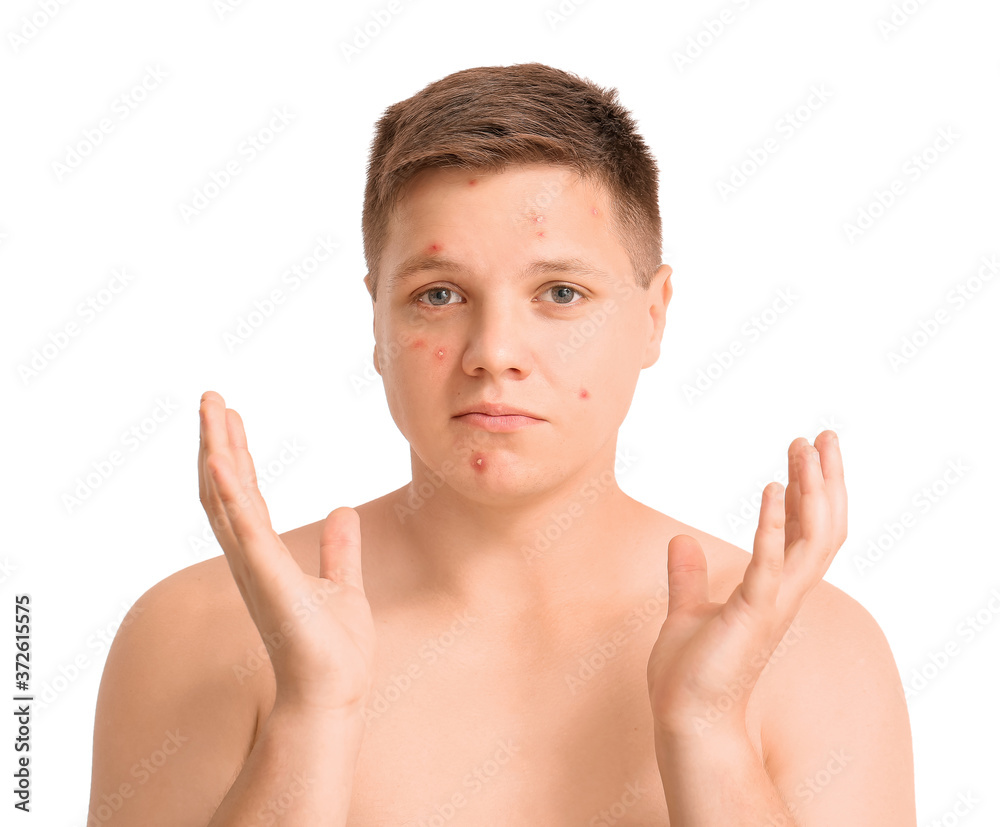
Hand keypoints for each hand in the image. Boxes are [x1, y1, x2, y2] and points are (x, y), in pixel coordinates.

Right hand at [198, 390, 376, 716]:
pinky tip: (220, 460)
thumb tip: (342, 511)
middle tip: (211, 397)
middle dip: (218, 441)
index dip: (236, 455)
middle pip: (225, 488)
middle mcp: (251, 557)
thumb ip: (339, 548)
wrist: (334, 691)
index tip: (231, 418)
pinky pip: (243, 527)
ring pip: (226, 497)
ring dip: (217, 450)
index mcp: (266, 557)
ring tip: (212, 408)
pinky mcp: (266, 577)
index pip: (245, 495)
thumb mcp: (343, 584)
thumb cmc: (334, 650)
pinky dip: (230, 493)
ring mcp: (254, 566)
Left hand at [646, 431, 845, 738]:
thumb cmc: (690, 674)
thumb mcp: (685, 612)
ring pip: (813, 540)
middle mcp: (784, 593)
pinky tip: (771, 489)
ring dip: (812, 491)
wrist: (686, 718)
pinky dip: (773, 526)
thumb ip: (687, 577)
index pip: (802, 530)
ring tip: (806, 448)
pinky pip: (770, 564)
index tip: (803, 452)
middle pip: (823, 527)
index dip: (807, 490)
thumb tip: (680, 540)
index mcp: (773, 590)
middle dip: (827, 480)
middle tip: (823, 435)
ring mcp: (773, 604)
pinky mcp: (752, 614)